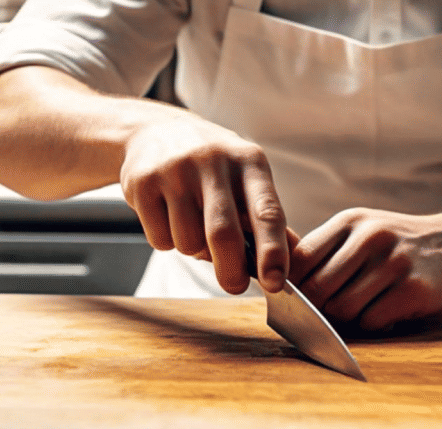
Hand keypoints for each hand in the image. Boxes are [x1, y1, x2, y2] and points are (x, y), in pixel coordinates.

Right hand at [120, 115, 288, 293]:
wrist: (155, 130)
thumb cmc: (212, 166)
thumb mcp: (246, 177)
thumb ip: (268, 218)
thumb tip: (298, 261)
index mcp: (249, 161)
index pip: (266, 211)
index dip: (272, 251)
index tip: (275, 281)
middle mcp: (214, 161)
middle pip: (223, 233)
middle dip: (231, 271)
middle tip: (234, 286)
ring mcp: (175, 170)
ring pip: (188, 242)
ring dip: (193, 252)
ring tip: (193, 229)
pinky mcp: (143, 182)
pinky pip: (160, 239)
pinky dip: (167, 242)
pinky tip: (168, 218)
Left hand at [289, 208, 441, 330]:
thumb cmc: (393, 246)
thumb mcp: (358, 231)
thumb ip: (322, 250)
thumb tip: (273, 278)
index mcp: (349, 222)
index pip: (301, 259)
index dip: (291, 285)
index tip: (294, 298)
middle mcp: (371, 237)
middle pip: (318, 289)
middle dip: (315, 309)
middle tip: (325, 313)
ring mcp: (394, 263)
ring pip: (342, 309)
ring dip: (345, 319)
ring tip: (359, 308)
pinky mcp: (414, 289)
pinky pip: (371, 321)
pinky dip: (371, 324)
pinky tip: (383, 311)